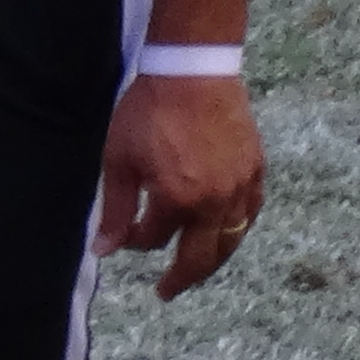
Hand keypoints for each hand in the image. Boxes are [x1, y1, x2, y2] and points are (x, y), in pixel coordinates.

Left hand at [95, 67, 266, 300]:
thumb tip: (104, 250)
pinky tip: (227, 231)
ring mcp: (240, 185)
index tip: (124, 237)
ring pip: (231, 240)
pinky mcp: (255, 167)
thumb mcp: (120, 160)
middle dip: (180, 279)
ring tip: (196, 269)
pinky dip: (238, 228)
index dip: (135, 242)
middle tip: (165, 291)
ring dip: (212, 260)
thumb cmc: (150, 111)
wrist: (193, 68)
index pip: (154, 240)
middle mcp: (214, 201)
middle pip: (200, 257)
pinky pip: (251, 211)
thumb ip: (116, 210)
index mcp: (178, 199)